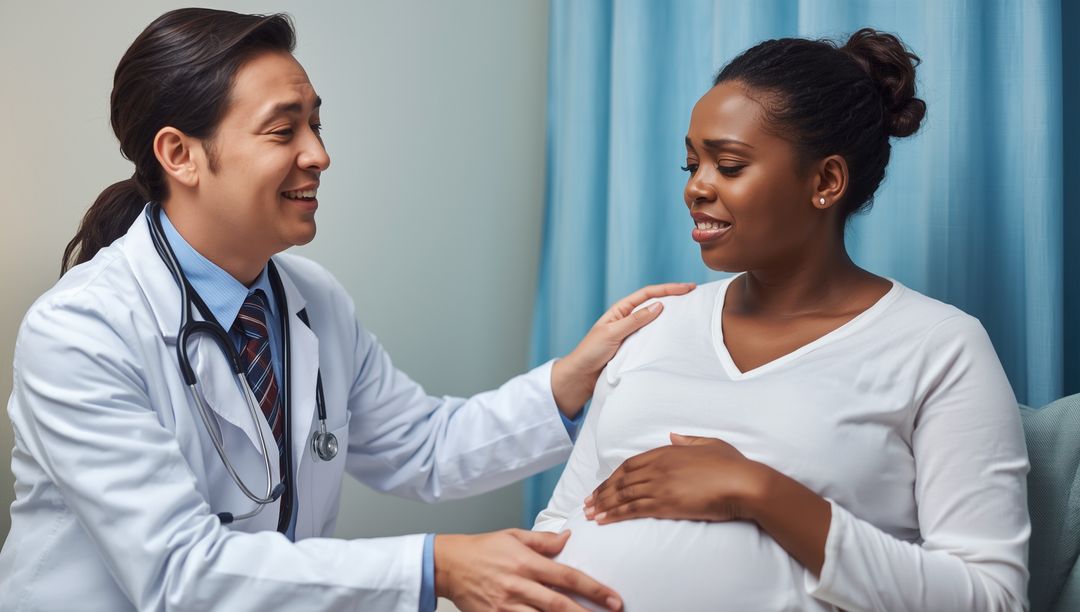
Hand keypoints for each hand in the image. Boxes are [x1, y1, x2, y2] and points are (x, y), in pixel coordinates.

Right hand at [434, 529, 622, 610]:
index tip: (614, 599)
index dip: (594, 589)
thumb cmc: (482, 549)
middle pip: (560, 605)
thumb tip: (569, 537)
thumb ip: (543, 540)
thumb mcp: (513, 536)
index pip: (568, 577)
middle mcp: (519, 586)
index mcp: (526, 563)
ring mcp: (506, 606)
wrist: (447, 565)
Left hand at [551, 282, 695, 415]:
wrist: (581, 376)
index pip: (648, 294)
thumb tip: (659, 305)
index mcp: (621, 310)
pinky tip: (676, 333)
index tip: (688, 288)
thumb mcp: (612, 333)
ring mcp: (632, 333)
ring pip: (656, 320)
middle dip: (674, 297)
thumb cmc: (591, 352)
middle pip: (654, 303)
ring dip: (672, 314)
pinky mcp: (634, 347)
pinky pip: (653, 336)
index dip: (668, 289)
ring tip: (691, 310)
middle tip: (695, 294)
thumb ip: (635, 320)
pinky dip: (665, 332)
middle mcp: (628, 319)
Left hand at [583, 433, 768, 523]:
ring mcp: (660, 485)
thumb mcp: (709, 444)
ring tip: (590, 515)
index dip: (613, 476)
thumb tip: (673, 436)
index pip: (630, 464)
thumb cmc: (731, 465)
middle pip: (621, 480)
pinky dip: (615, 514)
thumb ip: (688, 440)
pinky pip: (633, 509)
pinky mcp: (665, 504)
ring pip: (623, 495)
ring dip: (604, 505)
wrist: (743, 484)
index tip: (603, 485)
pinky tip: (604, 521)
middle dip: (602, 492)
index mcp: (667, 451)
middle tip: (587, 503)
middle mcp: (659, 467)